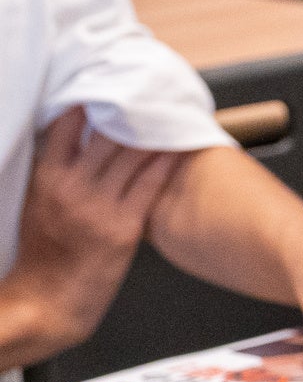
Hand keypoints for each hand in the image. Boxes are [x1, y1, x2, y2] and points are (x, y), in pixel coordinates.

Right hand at [0, 108, 178, 357]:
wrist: (49, 302)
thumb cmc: (46, 255)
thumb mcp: (40, 205)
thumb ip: (60, 172)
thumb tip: (81, 141)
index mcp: (46, 179)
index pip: (66, 125)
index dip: (91, 100)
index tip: (111, 79)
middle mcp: (71, 188)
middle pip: (105, 133)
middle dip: (129, 107)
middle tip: (152, 83)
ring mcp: (98, 207)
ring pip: (132, 153)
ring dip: (155, 128)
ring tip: (173, 105)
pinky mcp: (124, 228)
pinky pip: (151, 183)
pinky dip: (168, 159)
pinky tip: (184, 142)